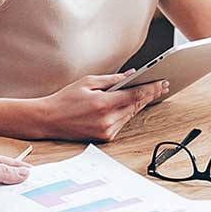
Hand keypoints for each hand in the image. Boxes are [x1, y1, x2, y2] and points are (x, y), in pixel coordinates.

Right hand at [36, 73, 169, 141]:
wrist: (47, 120)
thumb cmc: (65, 99)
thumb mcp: (88, 82)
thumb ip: (112, 79)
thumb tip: (131, 74)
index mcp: (103, 104)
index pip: (135, 95)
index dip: (151, 89)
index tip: (162, 82)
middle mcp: (107, 120)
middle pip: (136, 106)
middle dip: (150, 95)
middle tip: (163, 86)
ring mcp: (107, 130)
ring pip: (131, 114)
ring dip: (141, 104)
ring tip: (153, 92)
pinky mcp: (105, 137)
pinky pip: (122, 122)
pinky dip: (128, 112)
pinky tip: (135, 104)